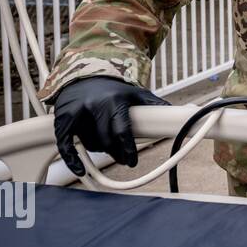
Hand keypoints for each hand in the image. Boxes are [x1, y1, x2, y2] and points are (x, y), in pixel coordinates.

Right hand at [52, 76, 168, 175]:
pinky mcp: (62, 119)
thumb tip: (184, 111)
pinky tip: (81, 169)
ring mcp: (76, 113)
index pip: (122, 130)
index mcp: (114, 101)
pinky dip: (72, 159)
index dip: (127, 149)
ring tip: (110, 147)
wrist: (84, 77)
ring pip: (91, 143)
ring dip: (102, 150)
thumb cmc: (114, 90)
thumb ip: (154, 104)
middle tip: (124, 159)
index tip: (132, 161)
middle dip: (116, 153)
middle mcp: (94, 106)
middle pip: (106, 141)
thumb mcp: (135, 93)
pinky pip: (66, 144)